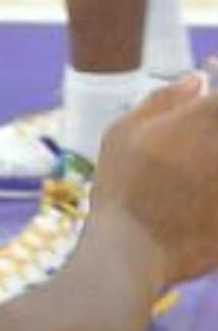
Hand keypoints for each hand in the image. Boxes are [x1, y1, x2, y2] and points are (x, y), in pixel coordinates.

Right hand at [93, 72, 217, 294]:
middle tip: (195, 130)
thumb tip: (198, 80)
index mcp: (208, 119)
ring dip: (213, 154)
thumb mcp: (125, 129)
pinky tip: (200, 194)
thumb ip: (165, 99)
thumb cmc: (122, 184)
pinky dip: (216, 188)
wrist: (133, 251)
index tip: (208, 80)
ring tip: (194, 163)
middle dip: (213, 122)